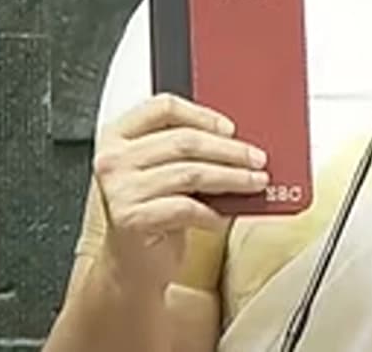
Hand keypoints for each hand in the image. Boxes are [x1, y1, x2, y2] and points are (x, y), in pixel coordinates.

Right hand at [91, 93, 269, 289]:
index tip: (231, 128)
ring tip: (255, 183)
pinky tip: (223, 217)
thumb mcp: (163, 173)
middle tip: (258, 159)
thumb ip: (186, 152)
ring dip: (231, 178)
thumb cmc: (151, 213)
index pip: (163, 108)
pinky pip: (185, 208)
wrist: (128, 265)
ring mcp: (119, 189)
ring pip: (190, 173)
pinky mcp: (130, 219)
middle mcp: (113, 159)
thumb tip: (240, 142)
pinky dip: (211, 212)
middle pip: (184, 140)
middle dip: (230, 150)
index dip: (202, 114)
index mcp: (118, 136)